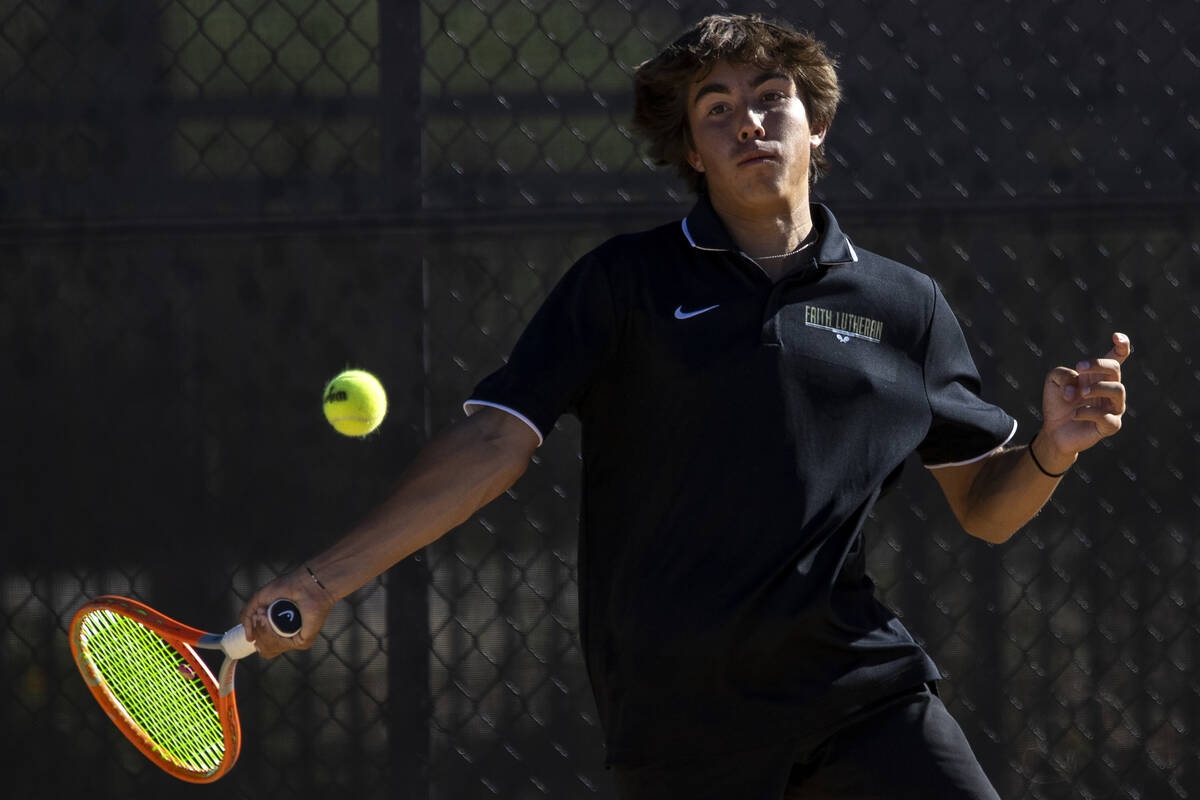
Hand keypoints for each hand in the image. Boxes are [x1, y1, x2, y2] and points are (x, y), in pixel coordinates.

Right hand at [239, 567, 335, 658]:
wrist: (304, 583)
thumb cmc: (287, 587)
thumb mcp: (259, 600)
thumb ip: (247, 617)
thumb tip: (249, 639)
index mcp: (280, 629)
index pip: (263, 645)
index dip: (256, 633)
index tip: (258, 616)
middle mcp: (289, 637)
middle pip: (264, 649)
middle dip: (258, 631)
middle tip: (262, 613)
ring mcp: (296, 640)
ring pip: (269, 649)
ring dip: (261, 631)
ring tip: (265, 613)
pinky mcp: (302, 641)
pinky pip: (278, 646)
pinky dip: (269, 633)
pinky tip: (269, 619)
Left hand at [1038, 332, 1130, 467]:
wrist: (1053, 430)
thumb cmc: (1058, 402)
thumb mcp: (1054, 380)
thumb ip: (1064, 374)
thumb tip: (1077, 385)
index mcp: (1100, 376)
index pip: (1118, 358)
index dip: (1121, 346)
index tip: (1116, 336)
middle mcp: (1111, 389)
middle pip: (1115, 370)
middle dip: (1098, 365)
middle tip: (1078, 368)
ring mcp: (1113, 408)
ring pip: (1118, 391)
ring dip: (1097, 388)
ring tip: (1079, 393)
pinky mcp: (1110, 426)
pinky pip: (1107, 417)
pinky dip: (1088, 412)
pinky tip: (1074, 414)